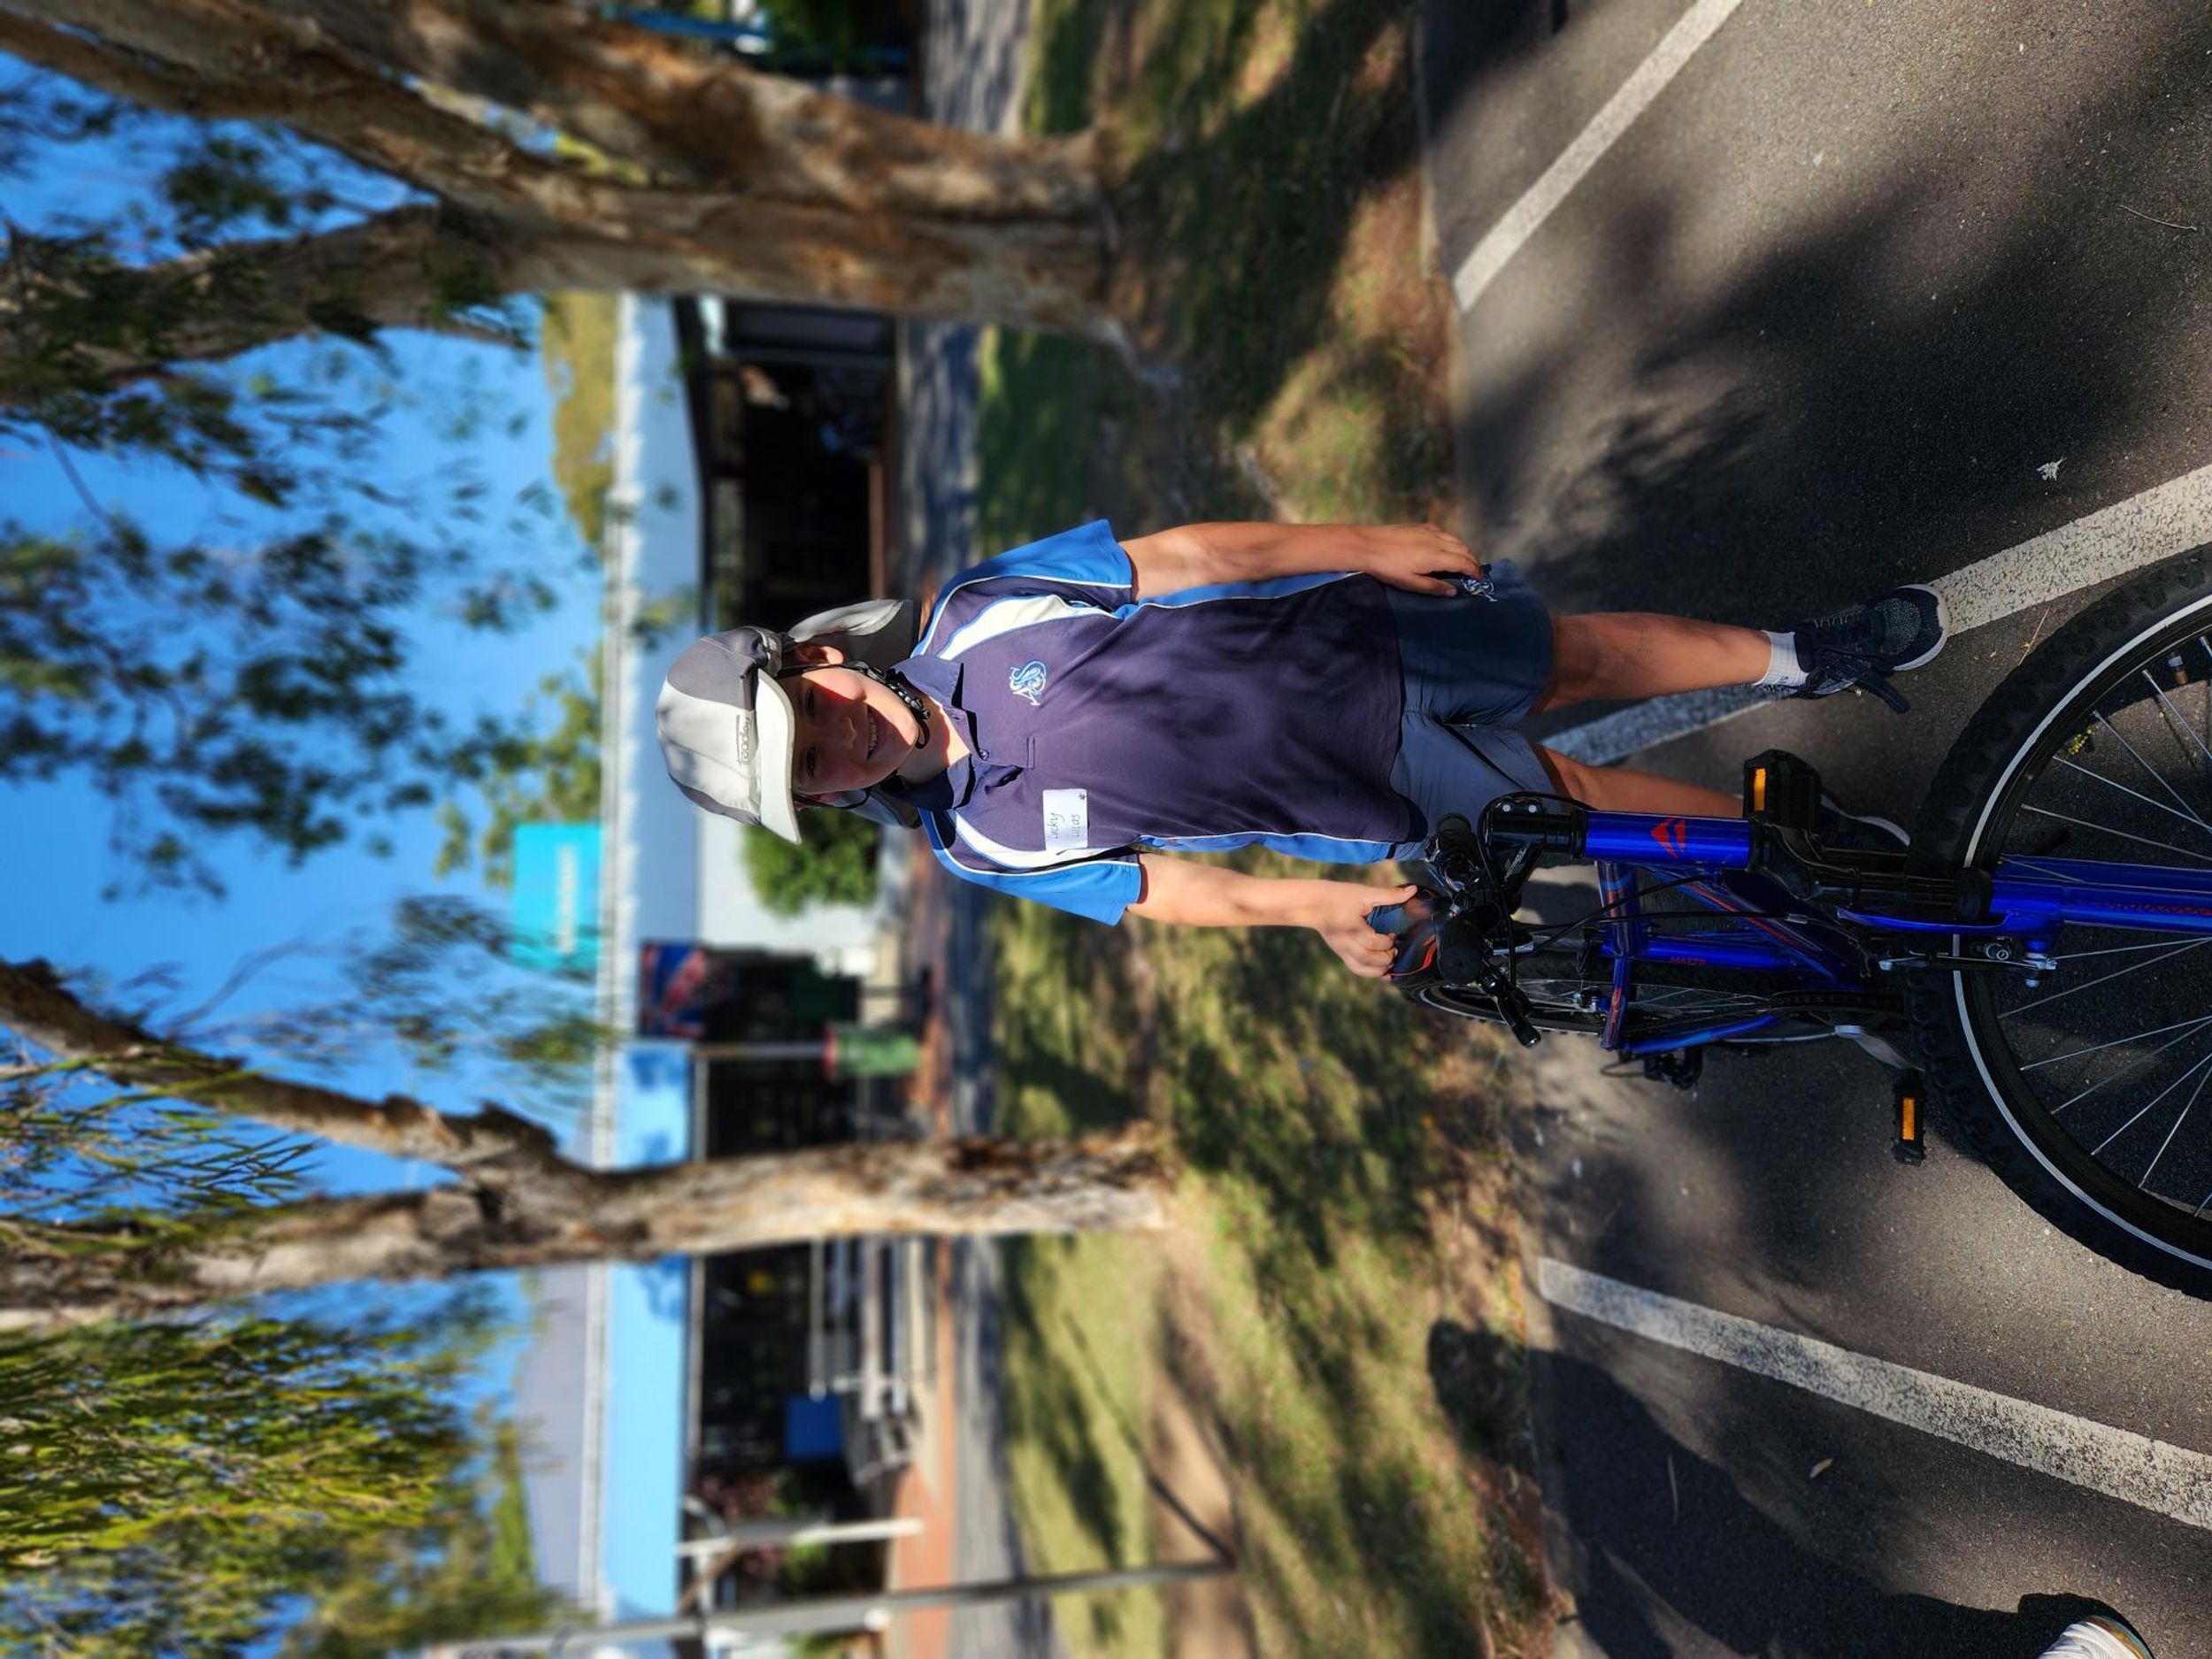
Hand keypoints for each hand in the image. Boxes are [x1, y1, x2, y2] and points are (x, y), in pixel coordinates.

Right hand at [1313, 881, 1421, 978]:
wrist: (1311, 904)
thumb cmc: (1338, 896)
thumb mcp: (1364, 893)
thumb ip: (1389, 895)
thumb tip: (1413, 890)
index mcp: (1353, 928)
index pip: (1374, 943)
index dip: (1388, 942)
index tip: (1393, 934)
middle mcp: (1346, 944)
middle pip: (1369, 960)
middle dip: (1387, 957)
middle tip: (1393, 948)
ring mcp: (1342, 951)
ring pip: (1363, 970)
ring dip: (1380, 969)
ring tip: (1389, 959)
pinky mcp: (1341, 954)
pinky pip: (1357, 969)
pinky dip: (1371, 972)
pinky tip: (1383, 969)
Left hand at [1357, 524, 1483, 594]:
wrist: (1366, 545)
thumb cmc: (1387, 568)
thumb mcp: (1410, 583)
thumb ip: (1433, 587)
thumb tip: (1454, 591)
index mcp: (1436, 556)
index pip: (1463, 562)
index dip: (1474, 571)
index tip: (1480, 579)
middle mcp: (1437, 540)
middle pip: (1463, 549)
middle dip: (1473, 560)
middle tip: (1476, 572)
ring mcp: (1428, 531)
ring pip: (1454, 539)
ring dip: (1464, 550)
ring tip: (1465, 560)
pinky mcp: (1419, 526)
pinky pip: (1443, 532)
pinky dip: (1451, 540)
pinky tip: (1447, 545)